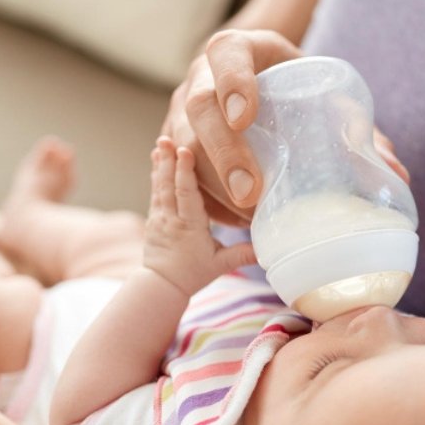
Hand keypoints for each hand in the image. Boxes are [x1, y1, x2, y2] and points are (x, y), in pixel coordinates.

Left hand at [143, 137, 256, 295]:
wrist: (161, 285)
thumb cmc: (193, 274)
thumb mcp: (221, 265)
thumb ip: (243, 254)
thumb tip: (268, 247)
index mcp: (189, 227)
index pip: (186, 195)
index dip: (185, 172)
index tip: (184, 151)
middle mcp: (172, 219)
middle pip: (169, 186)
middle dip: (168, 161)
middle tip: (166, 139)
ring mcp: (160, 217)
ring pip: (160, 186)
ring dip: (160, 163)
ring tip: (160, 142)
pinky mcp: (155, 217)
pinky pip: (156, 191)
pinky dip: (157, 173)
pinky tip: (157, 158)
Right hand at [161, 30, 409, 224]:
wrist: (260, 82)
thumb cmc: (297, 87)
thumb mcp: (323, 91)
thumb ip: (358, 126)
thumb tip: (397, 170)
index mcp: (237, 49)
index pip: (226, 53)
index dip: (232, 82)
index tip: (246, 115)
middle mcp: (200, 77)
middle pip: (198, 109)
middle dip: (223, 151)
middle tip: (251, 191)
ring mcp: (181, 110)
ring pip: (181, 146)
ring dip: (213, 185)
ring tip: (250, 217)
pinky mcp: (176, 143)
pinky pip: (179, 173)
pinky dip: (207, 200)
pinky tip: (237, 221)